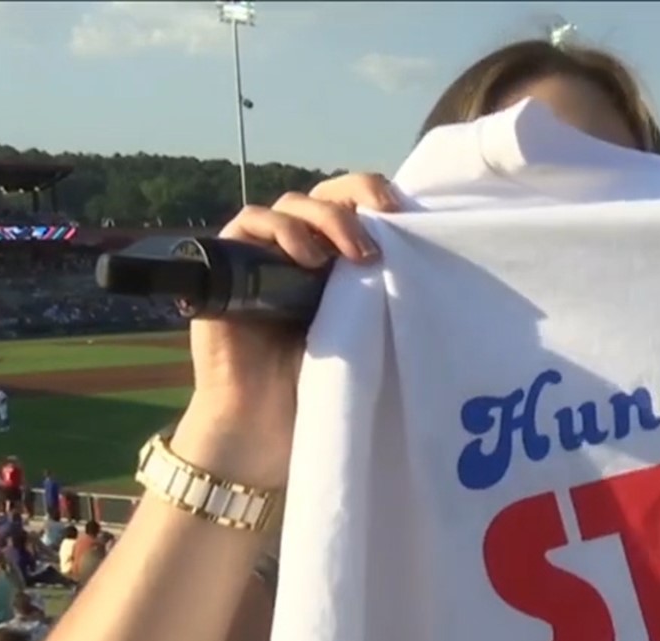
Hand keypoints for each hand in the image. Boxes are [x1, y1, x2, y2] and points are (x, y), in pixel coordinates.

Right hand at [176, 174, 398, 488]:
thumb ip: (383, 294)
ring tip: (350, 256)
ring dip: (324, 219)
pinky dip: (279, 229)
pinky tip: (307, 258)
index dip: (377, 196)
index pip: (356, 206)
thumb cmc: (324, 386)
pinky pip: (249, 224)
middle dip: (356, 199)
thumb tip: (428, 257)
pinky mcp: (231, 267)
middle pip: (326, 196)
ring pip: (291, 204)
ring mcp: (265, 256)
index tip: (410, 213)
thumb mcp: (367, 331)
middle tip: (384, 227)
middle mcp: (301, 252)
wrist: (268, 425)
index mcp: (338, 262)